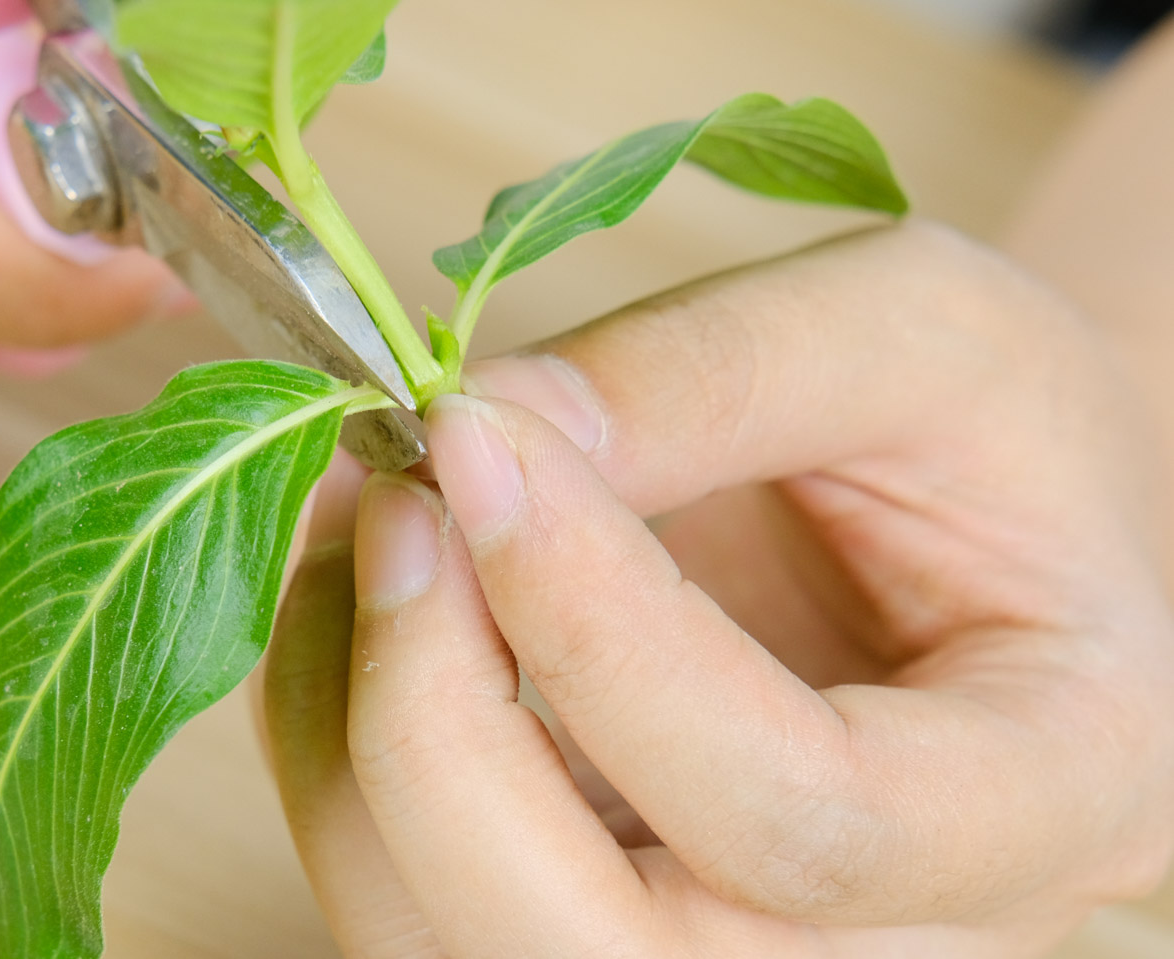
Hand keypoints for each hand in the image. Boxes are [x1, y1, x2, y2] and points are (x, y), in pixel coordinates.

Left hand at [264, 223, 1173, 957]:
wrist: (980, 512)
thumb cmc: (991, 426)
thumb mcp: (914, 331)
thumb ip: (716, 372)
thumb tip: (482, 434)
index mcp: (1038, 802)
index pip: (797, 822)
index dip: (599, 635)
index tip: (476, 442)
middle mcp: (874, 939)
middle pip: (586, 953)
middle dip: (431, 727)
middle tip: (394, 503)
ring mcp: (719, 939)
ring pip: (451, 940)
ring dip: (346, 729)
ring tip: (366, 517)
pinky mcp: (596, 885)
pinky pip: (411, 874)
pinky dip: (333, 730)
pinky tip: (363, 575)